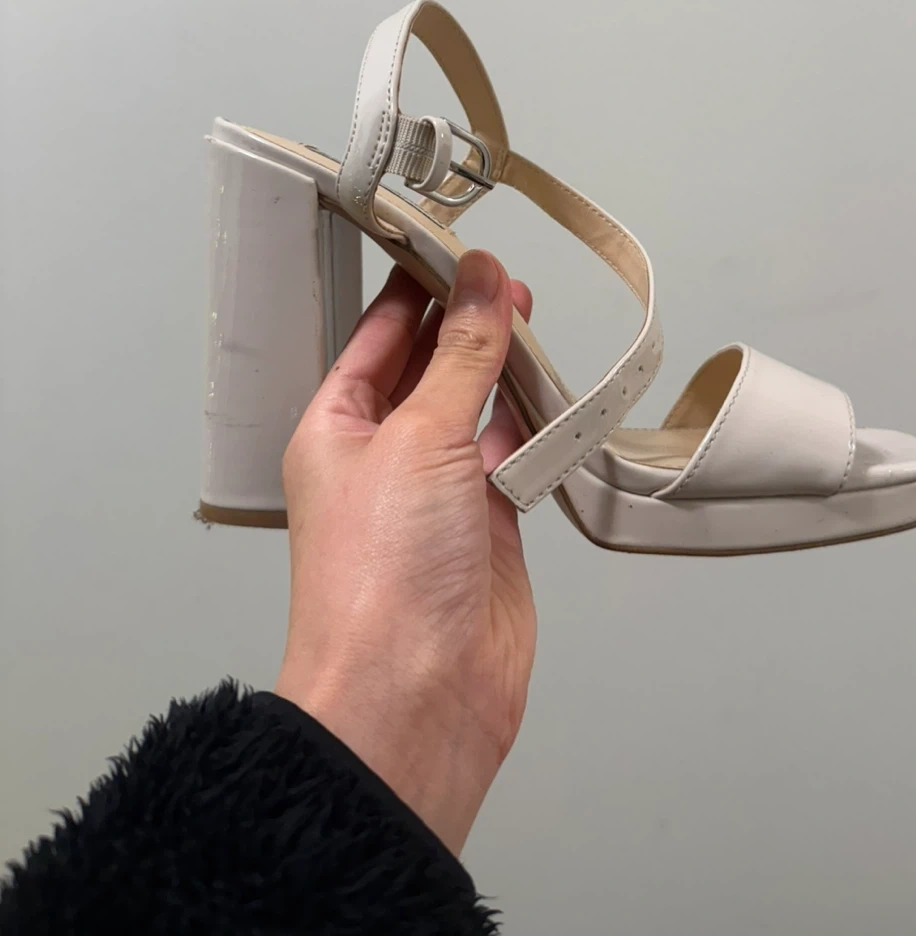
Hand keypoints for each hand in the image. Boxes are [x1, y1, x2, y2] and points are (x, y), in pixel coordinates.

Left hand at [275, 249, 536, 853]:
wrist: (414, 697)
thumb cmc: (378, 578)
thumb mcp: (418, 437)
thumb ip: (461, 356)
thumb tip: (484, 281)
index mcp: (337, 427)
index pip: (377, 336)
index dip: (416, 287)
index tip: (458, 244)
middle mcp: (385, 456)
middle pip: (431, 367)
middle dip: (467, 322)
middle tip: (509, 279)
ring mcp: (439, 493)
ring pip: (477, 409)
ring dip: (505, 370)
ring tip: (533, 321)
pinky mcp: (489, 529)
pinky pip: (515, 457)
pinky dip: (536, 427)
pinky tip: (552, 396)